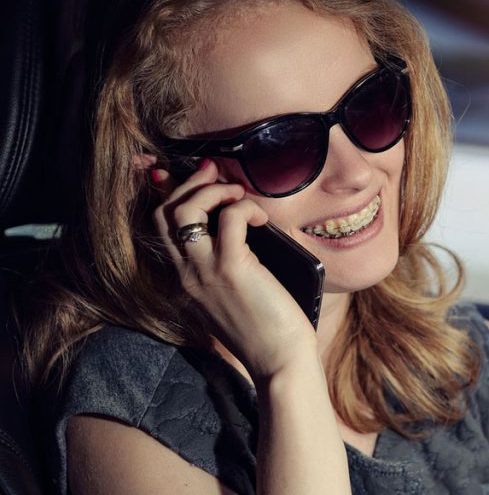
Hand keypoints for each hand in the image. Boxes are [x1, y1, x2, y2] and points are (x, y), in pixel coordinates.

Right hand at [151, 160, 317, 379]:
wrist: (280, 363)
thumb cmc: (269, 330)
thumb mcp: (238, 295)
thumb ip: (230, 265)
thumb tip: (243, 227)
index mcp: (185, 281)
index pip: (160, 228)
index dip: (172, 194)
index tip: (195, 176)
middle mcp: (186, 275)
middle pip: (164, 213)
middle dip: (190, 183)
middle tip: (217, 173)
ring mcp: (204, 272)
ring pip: (185, 210)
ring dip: (214, 190)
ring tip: (239, 195)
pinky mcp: (232, 270)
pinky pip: (230, 218)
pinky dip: (245, 207)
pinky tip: (261, 218)